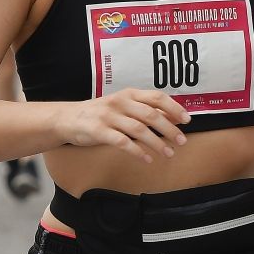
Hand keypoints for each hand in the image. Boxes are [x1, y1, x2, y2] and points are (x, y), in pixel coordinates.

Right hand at [56, 89, 190, 163]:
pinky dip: (138, 151)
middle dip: (169, 129)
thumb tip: (174, 116)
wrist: (66, 119)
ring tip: (169, 154)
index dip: (174, 108)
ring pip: (138, 129)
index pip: (156, 97)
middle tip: (182, 141)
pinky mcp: (98, 131)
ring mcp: (108, 116)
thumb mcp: (123, 106)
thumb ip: (146, 110)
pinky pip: (122, 142)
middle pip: (150, 114)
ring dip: (157, 143)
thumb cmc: (101, 114)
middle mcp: (119, 102)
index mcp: (129, 94)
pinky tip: (148, 159)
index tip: (187, 120)